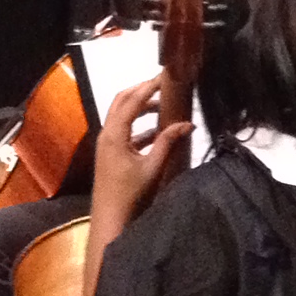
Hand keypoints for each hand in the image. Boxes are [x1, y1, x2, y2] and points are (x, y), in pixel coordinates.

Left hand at [91, 73, 179, 239]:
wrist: (110, 219)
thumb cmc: (130, 194)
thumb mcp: (152, 167)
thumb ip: (168, 142)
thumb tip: (187, 124)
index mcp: (114, 135)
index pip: (131, 101)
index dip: (148, 87)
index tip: (165, 76)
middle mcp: (107, 134)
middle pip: (121, 102)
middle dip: (142, 91)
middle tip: (163, 85)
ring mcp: (107, 143)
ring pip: (122, 115)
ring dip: (141, 107)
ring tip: (164, 106)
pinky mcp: (111, 153)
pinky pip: (124, 130)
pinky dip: (139, 125)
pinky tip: (158, 131)